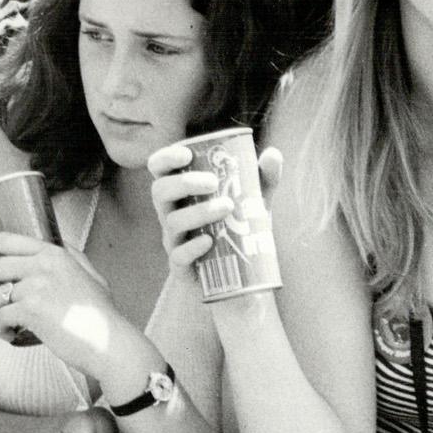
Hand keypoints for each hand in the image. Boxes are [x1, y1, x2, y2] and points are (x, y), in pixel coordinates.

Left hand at [0, 231, 118, 378]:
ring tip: (2, 322)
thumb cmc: (100, 315)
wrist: (111, 343)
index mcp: (54, 254)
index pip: (7, 240)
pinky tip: (11, 335)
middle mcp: (43, 265)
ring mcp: (37, 287)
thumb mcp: (89, 274)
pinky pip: (0, 317)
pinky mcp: (32, 310)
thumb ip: (71, 257)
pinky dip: (0, 330)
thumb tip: (56, 244)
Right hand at [147, 143, 281, 272]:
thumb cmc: (236, 228)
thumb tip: (272, 154)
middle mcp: (171, 212)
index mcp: (180, 191)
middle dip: (184, 182)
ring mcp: (173, 238)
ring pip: (172, 222)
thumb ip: (261, 177)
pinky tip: (209, 242)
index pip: (160, 169)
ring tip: (227, 208)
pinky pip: (178, 255)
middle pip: (160, 190)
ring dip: (198, 212)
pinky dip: (192, 247)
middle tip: (213, 182)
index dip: (166, 158)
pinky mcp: (181, 265)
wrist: (233, 278)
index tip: (186, 154)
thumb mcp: (250, 201)